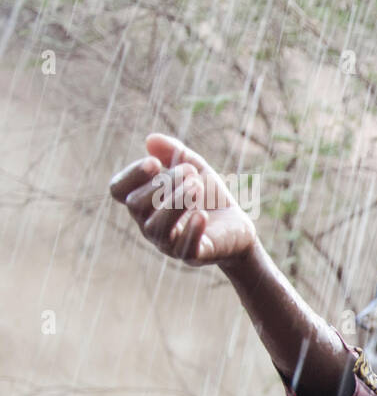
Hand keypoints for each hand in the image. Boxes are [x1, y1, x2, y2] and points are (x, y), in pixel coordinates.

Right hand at [108, 133, 256, 266]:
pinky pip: (184, 247)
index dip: (131, 175)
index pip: (119, 190)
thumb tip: (151, 140)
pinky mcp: (191, 256)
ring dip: (176, 202)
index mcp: (144, 202)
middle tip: (190, 173)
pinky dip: (191, 230)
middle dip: (162, 184)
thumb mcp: (196, 170)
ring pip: (156, 226)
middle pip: (136, 204)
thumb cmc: (210, 198)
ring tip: (197, 186)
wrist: (238, 228)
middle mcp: (149, 224)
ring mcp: (168, 243)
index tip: (155, 163)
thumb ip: (175, 153)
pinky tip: (202, 215)